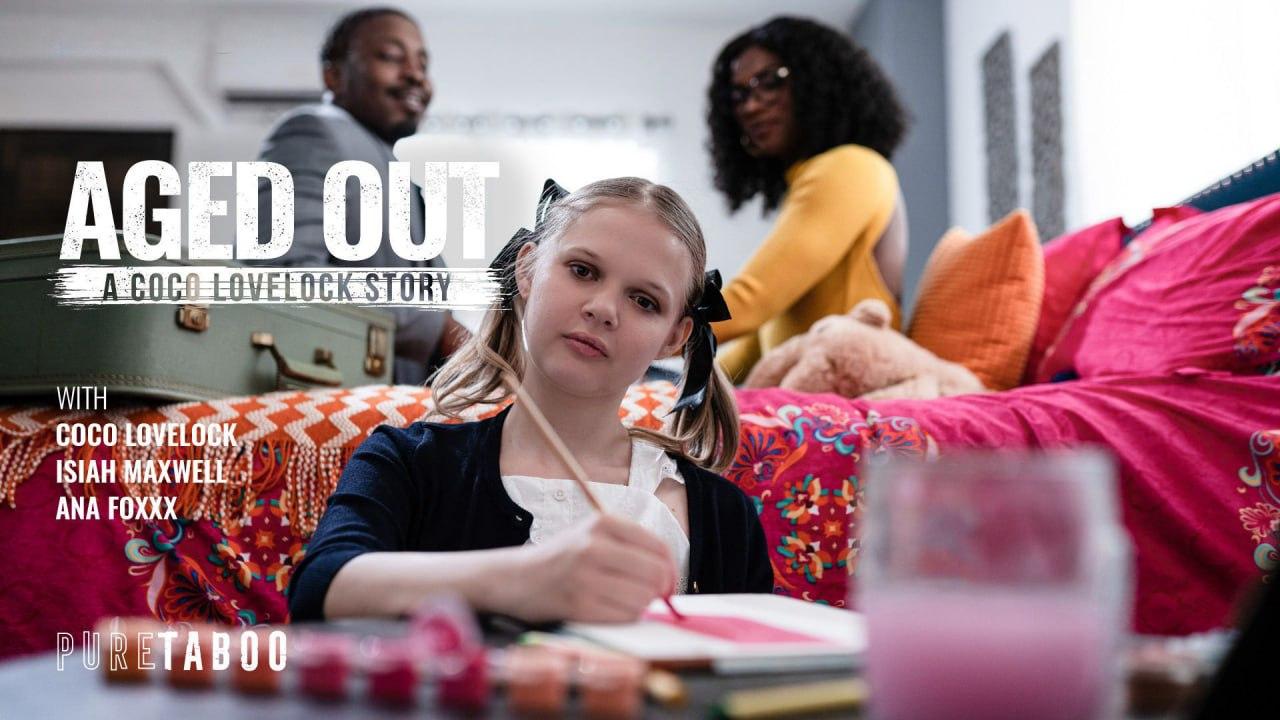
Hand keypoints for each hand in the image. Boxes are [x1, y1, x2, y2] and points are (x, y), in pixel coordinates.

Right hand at [508, 514, 676, 623]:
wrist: (516, 578)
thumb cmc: (563, 558)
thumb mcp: (593, 535)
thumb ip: (630, 546)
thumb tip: (670, 576)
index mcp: (602, 522)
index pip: (657, 546)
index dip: (671, 569)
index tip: (668, 581)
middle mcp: (593, 546)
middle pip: (654, 574)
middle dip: (659, 589)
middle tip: (651, 595)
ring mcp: (584, 576)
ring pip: (642, 598)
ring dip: (641, 605)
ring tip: (622, 600)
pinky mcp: (578, 605)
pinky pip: (624, 616)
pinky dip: (624, 617)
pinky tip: (609, 609)